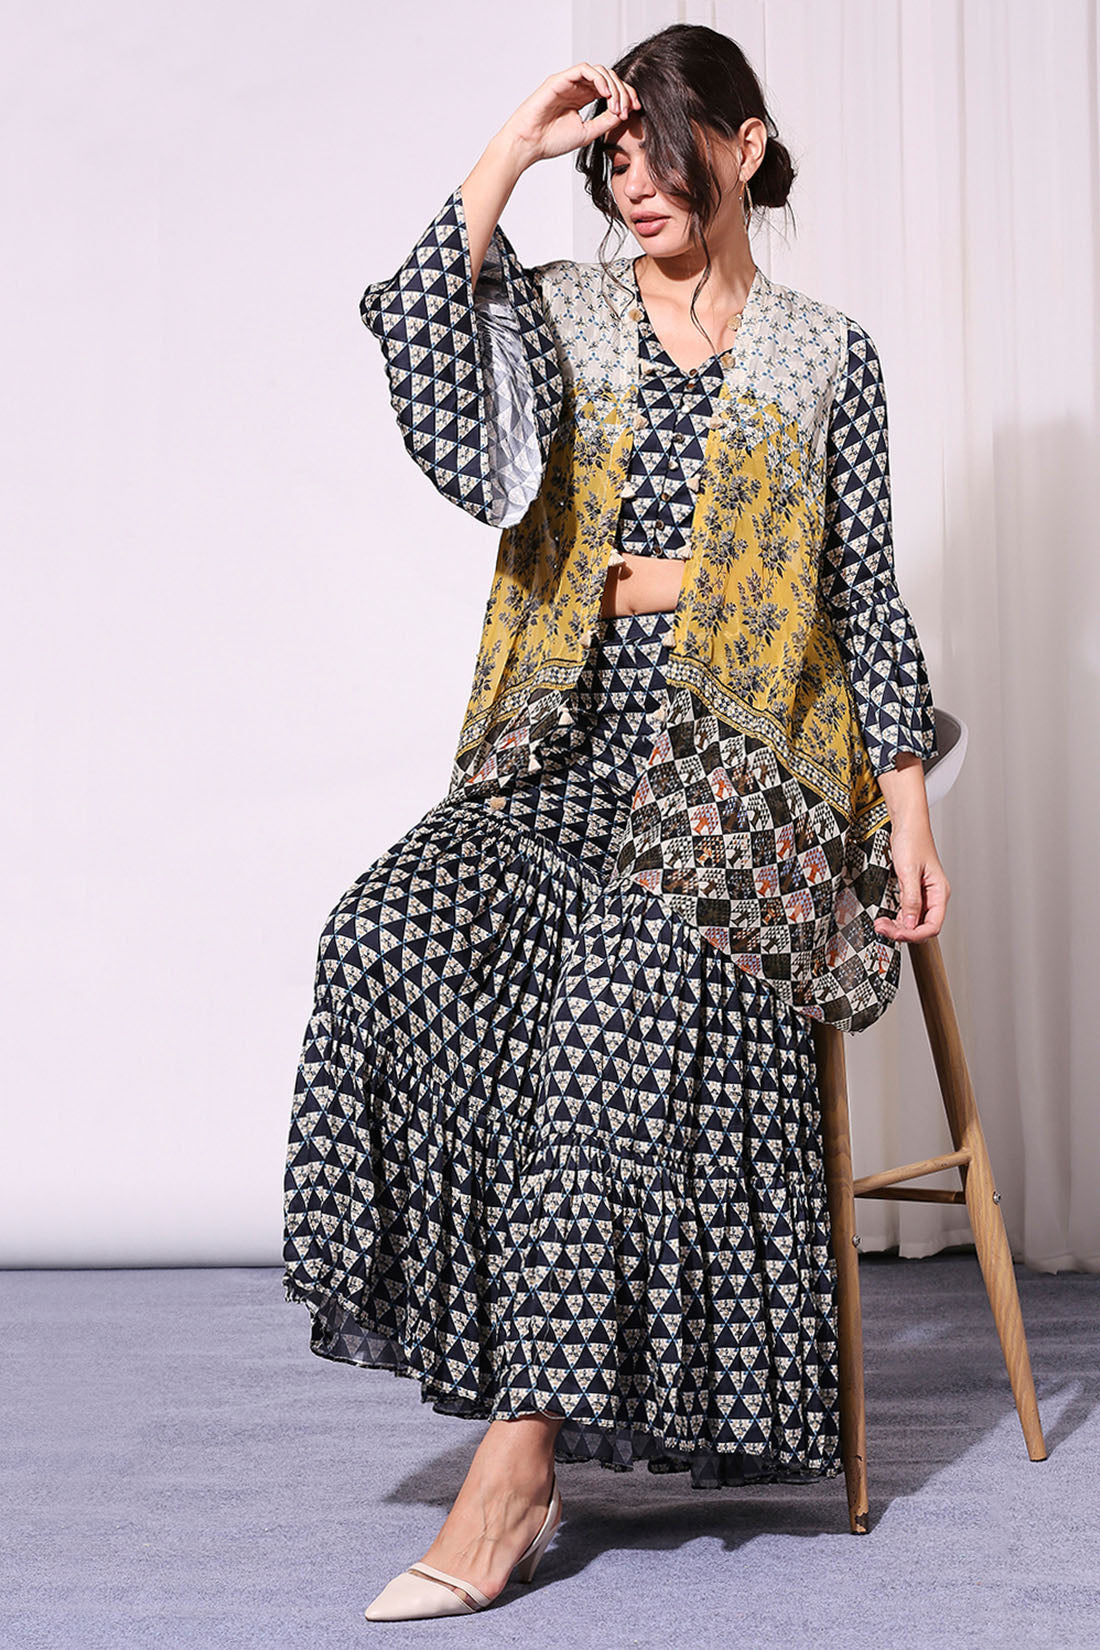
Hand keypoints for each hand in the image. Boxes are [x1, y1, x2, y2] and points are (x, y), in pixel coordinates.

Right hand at [499, 62, 640, 165]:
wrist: (528, 145)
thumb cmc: (551, 141)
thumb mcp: (587, 133)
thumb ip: (605, 122)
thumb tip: (624, 112)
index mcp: (582, 99)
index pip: (610, 90)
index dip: (626, 96)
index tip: (637, 109)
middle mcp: (577, 88)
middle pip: (608, 79)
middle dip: (624, 91)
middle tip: (630, 108)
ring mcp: (568, 82)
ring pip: (599, 72)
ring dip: (613, 86)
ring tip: (617, 105)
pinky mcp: (560, 79)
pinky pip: (584, 70)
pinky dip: (598, 79)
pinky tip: (606, 95)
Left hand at [874, 822, 950, 943]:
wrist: (907, 824)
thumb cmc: (912, 841)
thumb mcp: (908, 871)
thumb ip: (911, 898)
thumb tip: (910, 923)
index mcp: (939, 892)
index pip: (933, 925)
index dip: (915, 934)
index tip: (897, 935)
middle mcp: (934, 896)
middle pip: (922, 926)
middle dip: (903, 931)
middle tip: (882, 929)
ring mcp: (924, 894)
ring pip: (913, 921)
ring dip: (897, 927)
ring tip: (880, 925)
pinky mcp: (913, 891)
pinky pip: (907, 912)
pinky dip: (897, 918)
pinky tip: (886, 919)